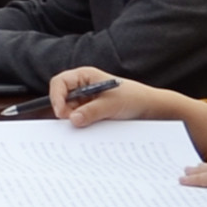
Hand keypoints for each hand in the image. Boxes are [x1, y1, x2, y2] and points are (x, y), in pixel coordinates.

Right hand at [49, 73, 206, 152]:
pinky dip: (80, 125)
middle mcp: (82, 87)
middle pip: (61, 98)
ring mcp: (85, 101)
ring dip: (74, 120)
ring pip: (68, 111)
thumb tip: (72, 119)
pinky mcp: (90, 112)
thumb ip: (91, 111)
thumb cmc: (133, 98)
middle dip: (64, 111)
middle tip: (73, 123)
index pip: (59, 83)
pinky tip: (89, 130)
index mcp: (85, 76)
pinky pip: (78, 119)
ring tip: (87, 126)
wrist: (150, 109)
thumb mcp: (112, 104)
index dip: (56, 97)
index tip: (61, 113)